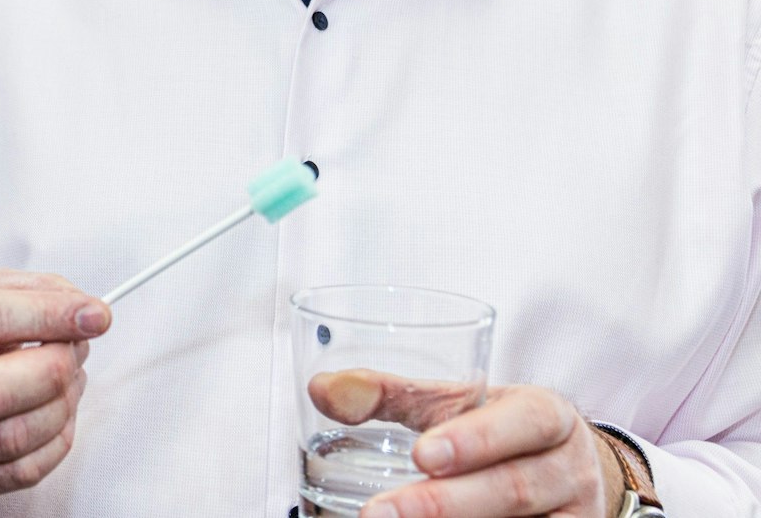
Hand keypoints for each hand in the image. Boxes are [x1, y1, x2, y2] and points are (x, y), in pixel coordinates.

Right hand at [0, 270, 108, 494]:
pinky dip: (56, 440)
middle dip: (54, 370)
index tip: (95, 315)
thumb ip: (32, 293)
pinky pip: (22, 471)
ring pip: (12, 438)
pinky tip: (55, 410)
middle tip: (75, 348)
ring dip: (61, 404)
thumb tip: (84, 315)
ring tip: (67, 375)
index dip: (46, 317)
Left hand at [310, 370, 621, 517]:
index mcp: (547, 416)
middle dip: (443, 504)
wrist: (561, 470)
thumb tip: (321, 389)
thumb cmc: (493, 428)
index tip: (421, 455)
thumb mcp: (452, 404)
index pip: (525, 422)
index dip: (478, 439)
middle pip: (513, 489)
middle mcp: (568, 469)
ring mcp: (574, 517)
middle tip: (377, 513)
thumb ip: (388, 394)